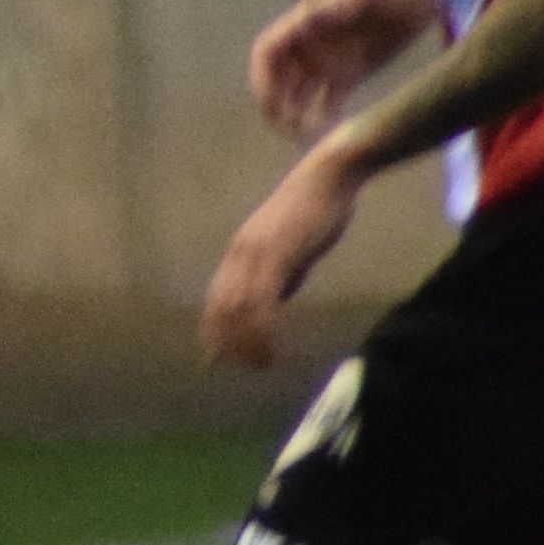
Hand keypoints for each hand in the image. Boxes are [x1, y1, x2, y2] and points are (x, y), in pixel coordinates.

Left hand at [199, 148, 360, 368]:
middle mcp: (238, 254)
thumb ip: (281, 275)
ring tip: (261, 363)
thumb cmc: (316, 210)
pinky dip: (261, 329)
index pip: (216, 298)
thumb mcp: (292, 250)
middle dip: (228, 342)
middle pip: (220, 308)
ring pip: (237, 309)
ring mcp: (254, 254)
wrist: (329, 177)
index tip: (219, 354)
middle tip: (244, 367)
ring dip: (246, 342)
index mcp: (239, 252)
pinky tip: (270, 345)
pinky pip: (261, 300)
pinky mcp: (275, 254)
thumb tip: (275, 303)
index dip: (215, 328)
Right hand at [248, 0, 432, 139]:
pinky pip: (326, 102)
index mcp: (305, 23)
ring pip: (298, 96)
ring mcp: (328, 62)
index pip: (267, 52)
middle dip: (275, 104)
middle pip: (277, 79)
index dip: (261, 75)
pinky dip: (323, 118)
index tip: (268, 98)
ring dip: (295, 116)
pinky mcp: (348, 76)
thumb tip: (306, 15)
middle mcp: (310, 45)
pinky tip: (333, 129)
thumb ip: (340, 3)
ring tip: (307, 136)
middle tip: (285, 127)